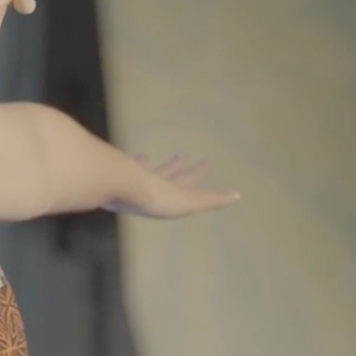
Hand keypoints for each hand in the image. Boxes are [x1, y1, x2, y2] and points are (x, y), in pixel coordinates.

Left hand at [106, 153, 239, 218]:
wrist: (123, 185)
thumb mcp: (189, 202)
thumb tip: (238, 195)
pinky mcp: (117, 179)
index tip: (207, 160)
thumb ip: (211, 199)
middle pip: (168, 171)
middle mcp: (156, 179)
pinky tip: (125, 160)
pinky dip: (126, 165)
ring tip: (148, 156)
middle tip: (182, 154)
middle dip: (176, 165)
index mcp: (173, 187)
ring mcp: (135, 178)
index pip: (189, 178)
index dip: (198, 171)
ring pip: (146, 169)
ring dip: (150, 164)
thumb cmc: (157, 197)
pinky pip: (123, 169)